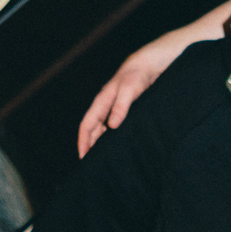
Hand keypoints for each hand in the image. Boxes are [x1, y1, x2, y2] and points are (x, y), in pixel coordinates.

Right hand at [77, 37, 180, 155]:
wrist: (147, 65)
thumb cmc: (137, 76)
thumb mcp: (130, 90)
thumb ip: (121, 107)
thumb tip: (111, 126)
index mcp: (102, 101)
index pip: (87, 124)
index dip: (83, 141)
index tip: (83, 158)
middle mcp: (105, 105)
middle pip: (93, 129)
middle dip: (90, 146)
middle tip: (93, 166)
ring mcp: (114, 108)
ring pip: (103, 129)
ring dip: (101, 142)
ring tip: (105, 160)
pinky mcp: (124, 109)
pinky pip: (114, 127)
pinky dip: (112, 137)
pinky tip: (120, 147)